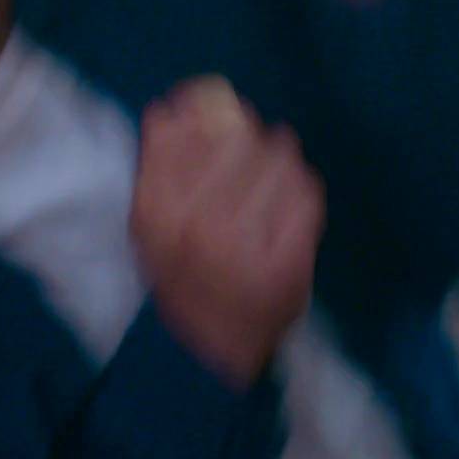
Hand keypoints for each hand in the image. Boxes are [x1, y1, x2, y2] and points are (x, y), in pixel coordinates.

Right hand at [130, 76, 325, 387]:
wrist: (215, 351)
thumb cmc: (182, 280)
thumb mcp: (152, 227)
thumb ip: (156, 166)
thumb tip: (169, 109)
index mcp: (158, 219)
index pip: (181, 135)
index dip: (197, 109)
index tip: (204, 107)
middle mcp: (199, 229)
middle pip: (235, 139)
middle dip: (243, 134)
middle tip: (247, 147)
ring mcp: (248, 247)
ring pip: (277, 158)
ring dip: (276, 156)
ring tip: (270, 174)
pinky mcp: (290, 261)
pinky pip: (307, 192)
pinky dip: (301, 186)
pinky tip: (288, 198)